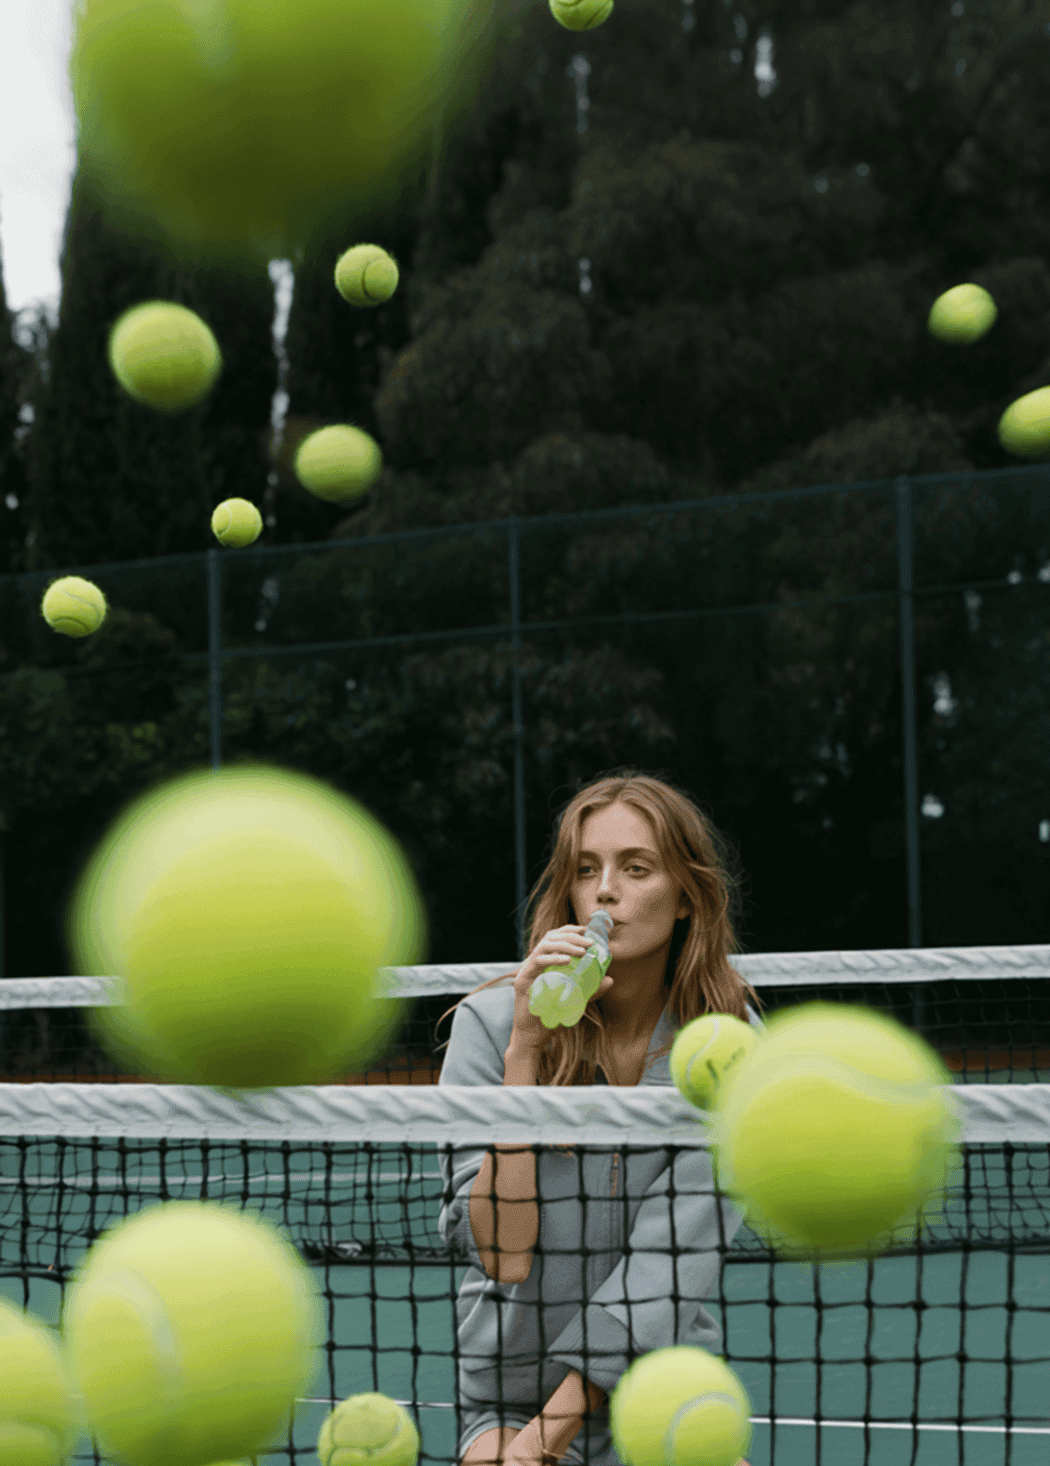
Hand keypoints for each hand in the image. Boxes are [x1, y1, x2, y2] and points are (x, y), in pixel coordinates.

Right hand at [510, 926, 612, 1049]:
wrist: (535, 1035)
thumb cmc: (553, 1015)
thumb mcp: (577, 999)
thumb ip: (591, 989)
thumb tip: (610, 980)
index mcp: (545, 962)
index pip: (556, 937)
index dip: (570, 930)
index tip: (586, 929)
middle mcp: (535, 962)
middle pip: (551, 938)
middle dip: (571, 936)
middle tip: (589, 942)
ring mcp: (527, 969)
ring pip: (544, 946)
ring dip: (564, 945)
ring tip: (581, 951)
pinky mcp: (522, 980)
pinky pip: (537, 963)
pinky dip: (552, 958)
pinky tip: (566, 960)